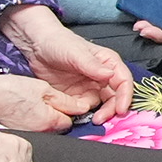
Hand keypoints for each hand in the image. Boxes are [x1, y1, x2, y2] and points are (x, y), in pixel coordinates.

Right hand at [0, 69, 76, 133]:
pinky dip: (34, 119)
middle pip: (60, 125)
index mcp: (50, 122)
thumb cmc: (8, 90)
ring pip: (48, 126)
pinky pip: (36, 128)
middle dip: (59, 113)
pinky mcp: (21, 135)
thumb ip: (65, 100)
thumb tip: (82, 107)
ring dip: (46, 115)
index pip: (73, 120)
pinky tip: (25, 108)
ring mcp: (30, 136)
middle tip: (45, 98)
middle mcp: (41, 134)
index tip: (64, 99)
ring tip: (32, 102)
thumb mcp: (42, 88)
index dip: (70, 107)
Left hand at [7, 7, 130, 122]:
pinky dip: (82, 115)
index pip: (123, 81)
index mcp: (108, 63)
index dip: (125, 96)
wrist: (36, 46)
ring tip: (91, 120)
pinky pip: (83, 109)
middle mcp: (102, 77)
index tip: (121, 110)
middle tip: (101, 119)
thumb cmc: (58, 42)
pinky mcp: (77, 96)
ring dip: (99, 114)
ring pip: (101, 105)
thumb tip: (110, 75)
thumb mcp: (75, 52)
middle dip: (112, 110)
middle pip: (115, 97)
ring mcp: (90, 87)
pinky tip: (75, 115)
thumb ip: (92, 65)